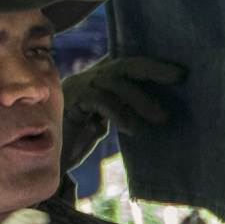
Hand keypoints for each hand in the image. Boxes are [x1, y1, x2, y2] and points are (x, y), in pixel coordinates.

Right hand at [60, 53, 182, 160]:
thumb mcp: (104, 124)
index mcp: (99, 81)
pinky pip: (99, 100)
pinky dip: (119, 113)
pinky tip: (132, 129)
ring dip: (140, 99)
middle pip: (123, 65)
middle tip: (178, 77)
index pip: (129, 66)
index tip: (181, 73)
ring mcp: (78, 88)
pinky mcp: (70, 102)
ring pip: (113, 82)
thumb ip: (124, 112)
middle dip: (152, 69)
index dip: (153, 66)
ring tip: (162, 118)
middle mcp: (88, 79)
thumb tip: (160, 114)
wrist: (43, 158)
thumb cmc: (75, 142)